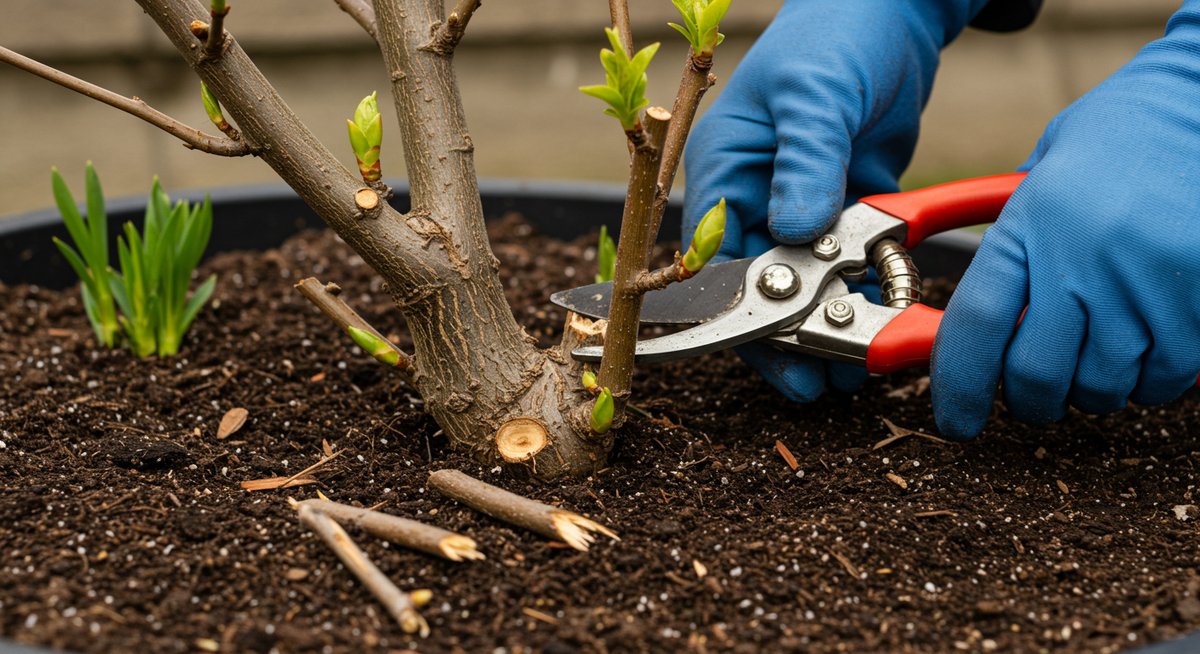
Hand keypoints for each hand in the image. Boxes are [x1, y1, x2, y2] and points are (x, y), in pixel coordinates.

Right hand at [683, 0, 989, 400]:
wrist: (898, 8)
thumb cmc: (839, 35)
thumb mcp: (817, 96)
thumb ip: (806, 163)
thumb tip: (794, 232)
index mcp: (724, 169)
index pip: (717, 260)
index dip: (742, 319)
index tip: (780, 360)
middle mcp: (754, 193)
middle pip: (762, 286)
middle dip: (793, 338)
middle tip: (829, 384)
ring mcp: (800, 203)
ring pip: (808, 283)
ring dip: (835, 322)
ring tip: (864, 366)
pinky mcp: (845, 205)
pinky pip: (852, 262)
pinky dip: (869, 290)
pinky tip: (889, 314)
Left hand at [932, 3, 1199, 437]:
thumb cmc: (1122, 131)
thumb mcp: (1044, 174)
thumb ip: (1013, 245)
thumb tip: (982, 321)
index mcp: (1030, 224)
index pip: (977, 326)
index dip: (959, 386)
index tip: (956, 420)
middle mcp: (1082, 259)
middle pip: (1036, 375)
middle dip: (1030, 399)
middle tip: (1034, 390)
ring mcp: (1146, 282)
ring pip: (1103, 385)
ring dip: (1092, 388)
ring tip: (1097, 351)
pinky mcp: (1199, 299)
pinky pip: (1165, 378)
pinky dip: (1150, 379)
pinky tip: (1147, 343)